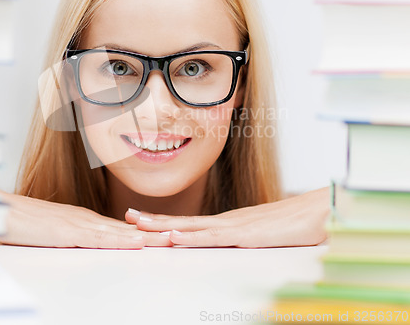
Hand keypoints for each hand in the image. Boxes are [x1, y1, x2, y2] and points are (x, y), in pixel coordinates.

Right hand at [0, 190, 171, 248]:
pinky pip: (100, 238)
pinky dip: (121, 241)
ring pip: (120, 232)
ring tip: (169, 240)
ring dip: (146, 237)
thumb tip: (82, 244)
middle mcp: (86, 219)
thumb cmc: (22, 222)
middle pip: (126, 229)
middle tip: (178, 236)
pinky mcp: (69, 232)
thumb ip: (69, 237)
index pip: (120, 228)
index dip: (143, 232)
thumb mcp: (51, 232)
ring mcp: (79, 224)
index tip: (162, 236)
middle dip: (153, 234)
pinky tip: (136, 243)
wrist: (0, 211)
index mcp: (83, 220)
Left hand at [125, 187, 329, 247]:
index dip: (167, 221)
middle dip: (155, 220)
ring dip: (164, 226)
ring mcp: (237, 226)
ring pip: (192, 228)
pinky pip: (214, 238)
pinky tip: (174, 238)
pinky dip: (191, 238)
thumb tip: (241, 243)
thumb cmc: (300, 222)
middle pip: (185, 222)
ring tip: (138, 225)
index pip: (193, 223)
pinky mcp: (248, 235)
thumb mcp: (270, 235)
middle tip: (128, 216)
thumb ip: (253, 239)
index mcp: (232, 223)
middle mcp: (229, 221)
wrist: (325, 210)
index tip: (145, 221)